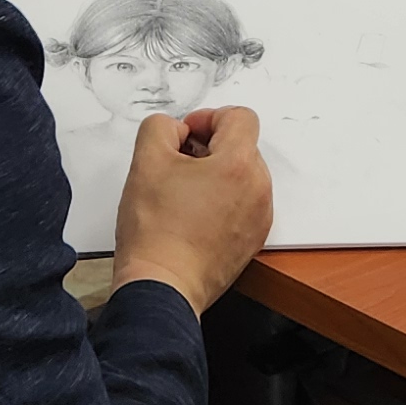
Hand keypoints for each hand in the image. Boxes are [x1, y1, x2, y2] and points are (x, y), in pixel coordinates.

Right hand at [111, 107, 272, 314]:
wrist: (163, 287)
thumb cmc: (156, 232)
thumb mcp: (146, 162)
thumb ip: (161, 128)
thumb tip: (176, 130)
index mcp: (239, 165)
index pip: (240, 117)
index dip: (208, 118)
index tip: (186, 135)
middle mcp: (259, 189)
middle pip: (242, 146)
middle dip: (210, 147)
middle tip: (177, 164)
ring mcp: (259, 218)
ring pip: (243, 176)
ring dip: (216, 175)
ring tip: (183, 193)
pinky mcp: (253, 240)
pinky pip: (243, 205)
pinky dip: (222, 201)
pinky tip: (193, 216)